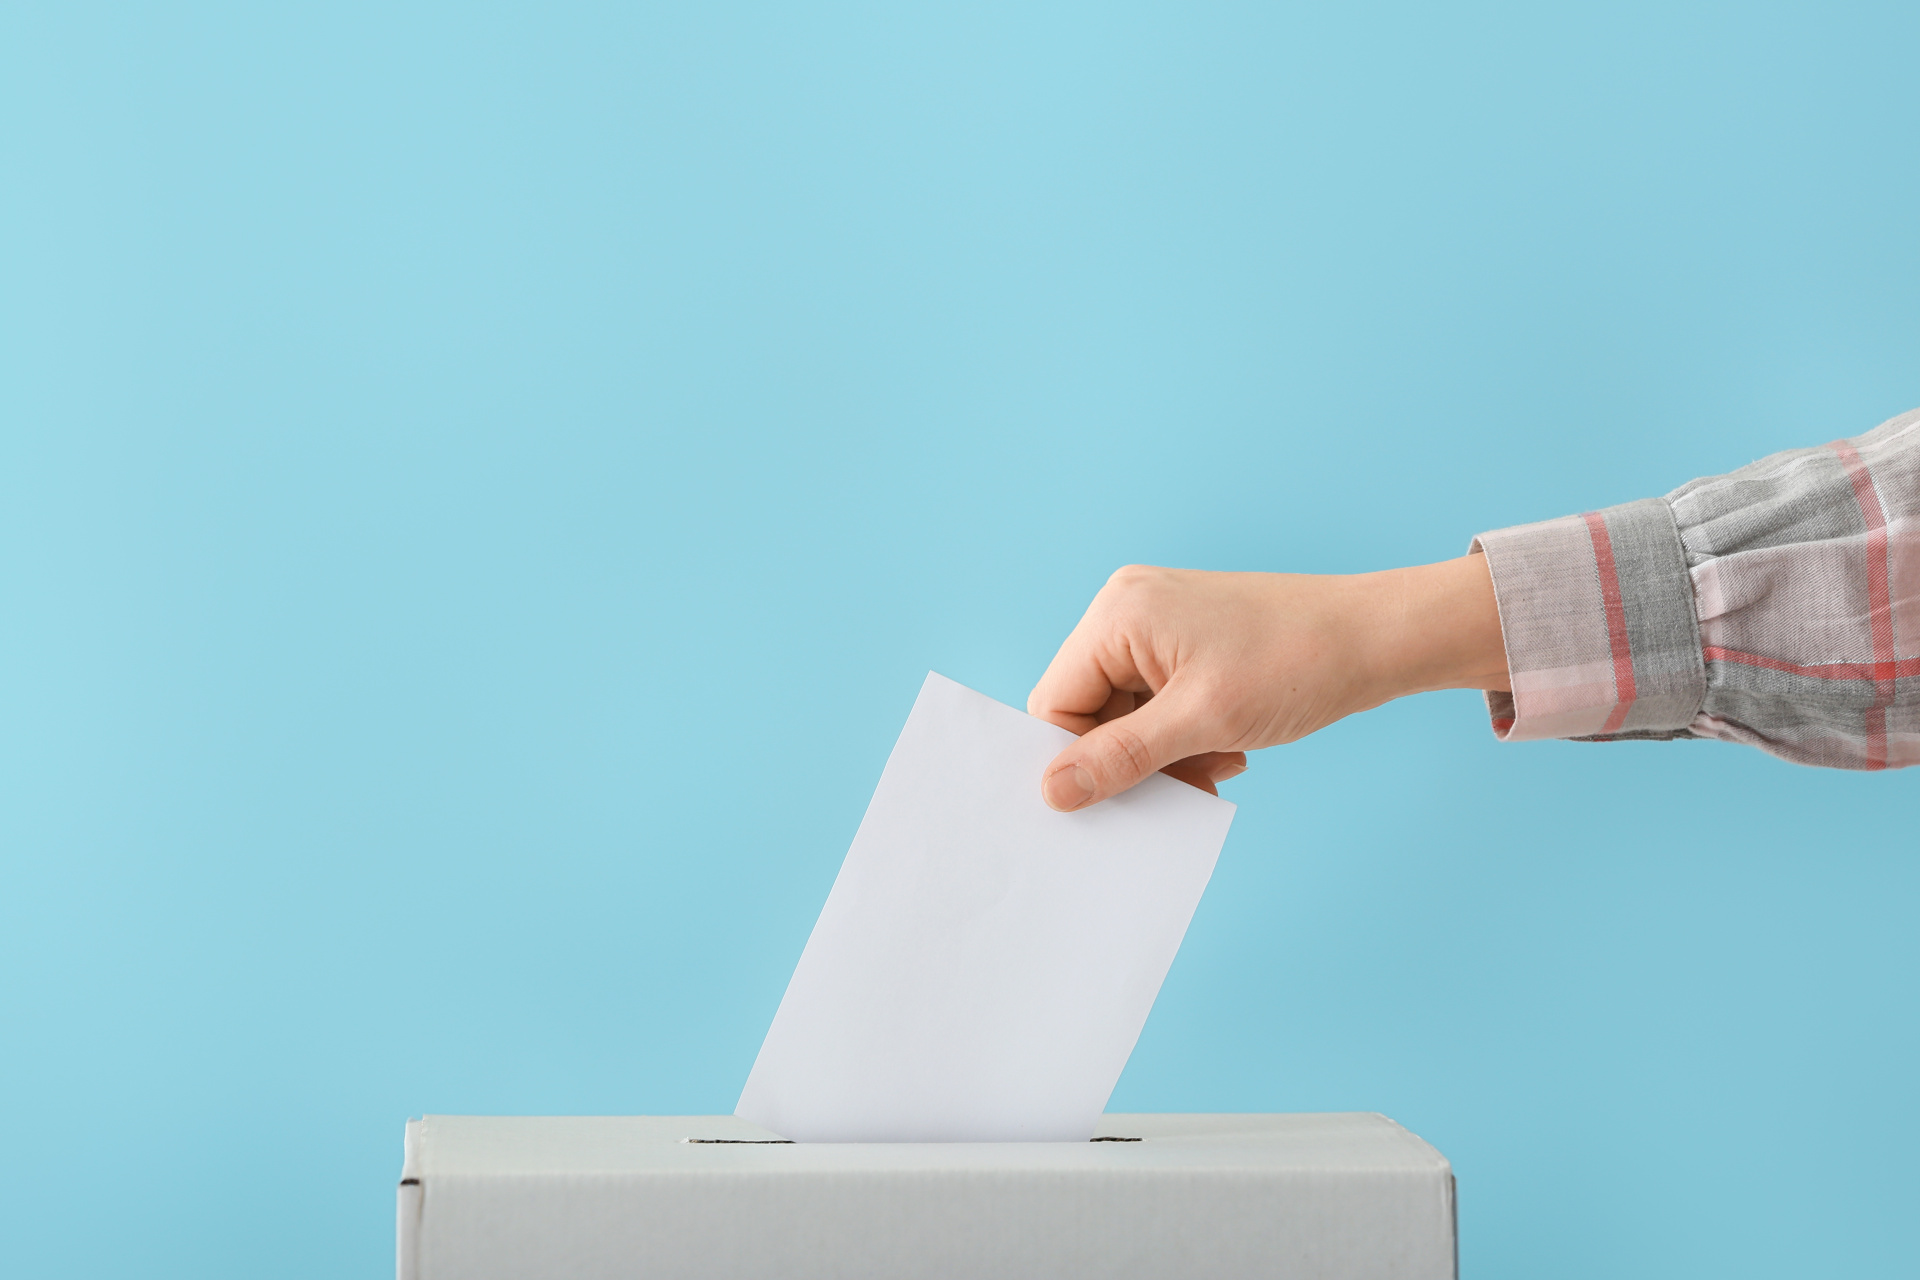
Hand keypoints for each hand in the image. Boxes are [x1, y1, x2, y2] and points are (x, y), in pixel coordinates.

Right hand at [1026, 556, 1510, 810]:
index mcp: (1118, 615)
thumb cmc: (1296, 664)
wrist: (1378, 638)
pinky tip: (1225, 749)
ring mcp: (1159, 625)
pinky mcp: (1187, 643)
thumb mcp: (1201, 722)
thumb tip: (1052, 792)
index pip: (1056, 703)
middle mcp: (1129, 611)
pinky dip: (1183, 738)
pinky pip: (1157, 704)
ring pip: (1126, 715)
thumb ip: (1120, 758)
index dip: (1078, 759)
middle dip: (1130, 759)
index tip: (1119, 799)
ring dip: (1163, 755)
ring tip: (1216, 763)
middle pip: (1088, 710)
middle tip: (1182, 784)